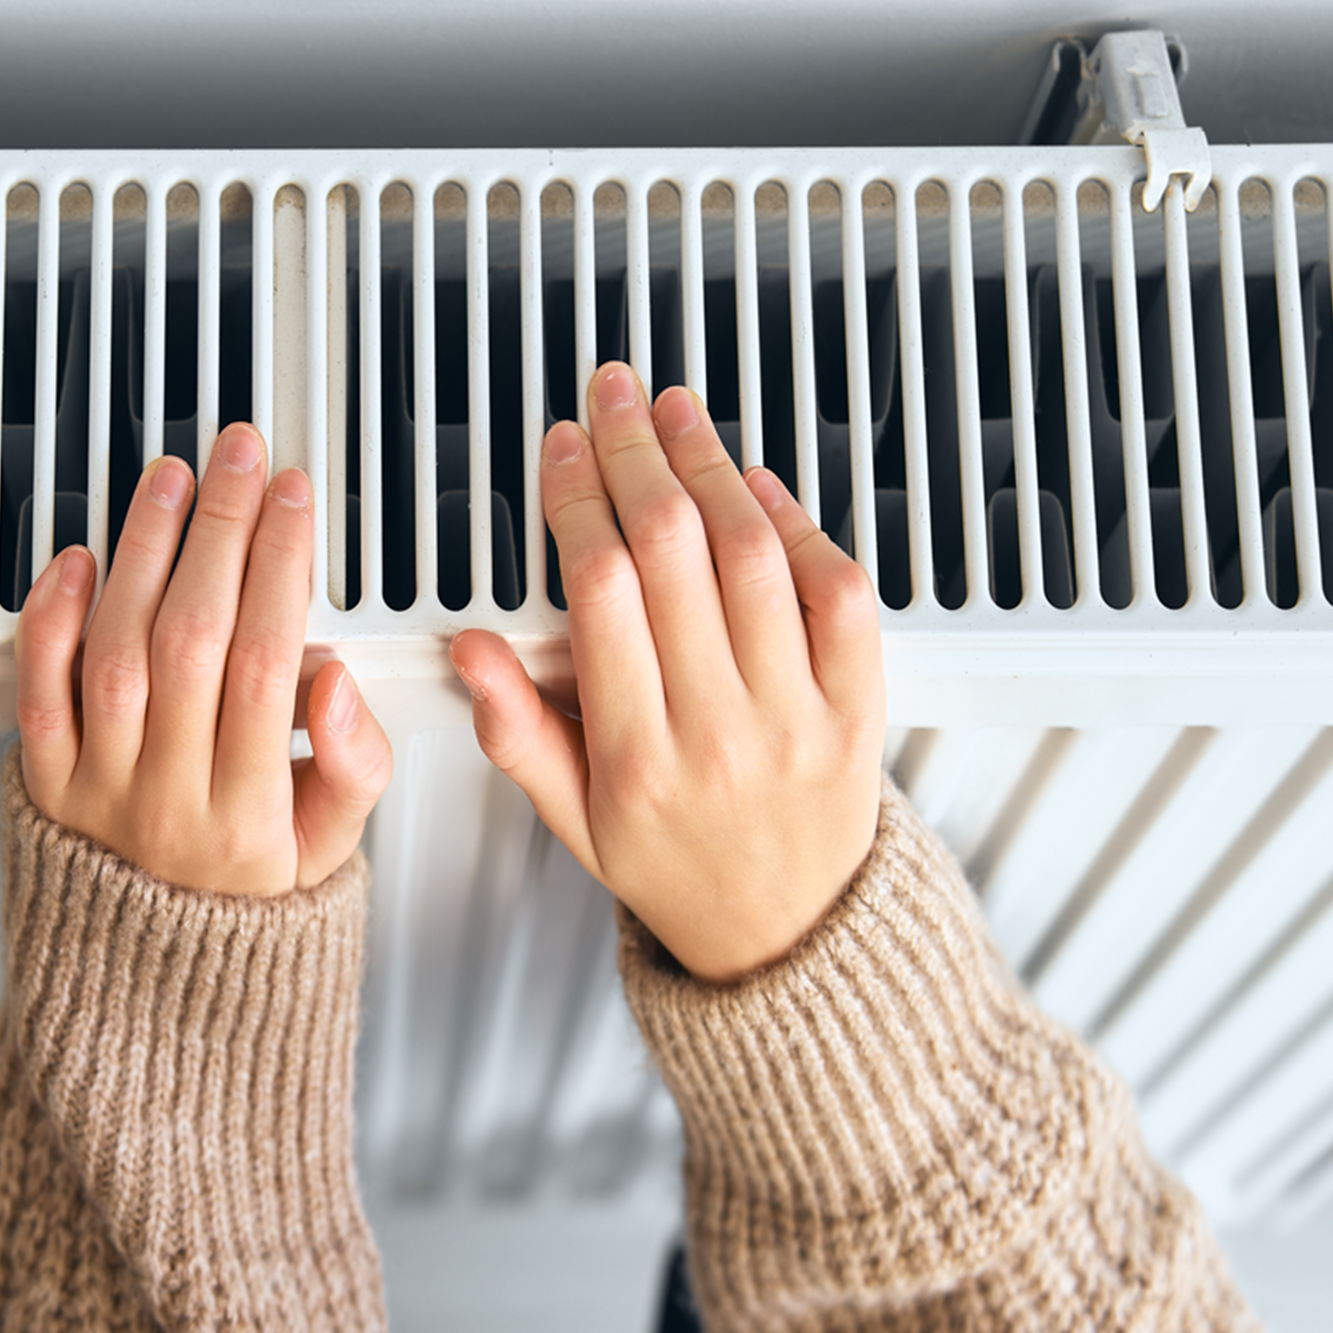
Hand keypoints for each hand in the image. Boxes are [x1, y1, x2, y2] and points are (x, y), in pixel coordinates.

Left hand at [15, 424, 392, 895]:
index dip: (281, 569)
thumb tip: (338, 686)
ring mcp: (98, 789)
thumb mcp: (333, 849)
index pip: (267, 666)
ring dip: (144, 551)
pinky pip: (37, 693)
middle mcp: (168, 799)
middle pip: (192, 640)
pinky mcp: (43, 781)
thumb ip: (353, 767)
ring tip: (172, 480)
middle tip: (241, 460)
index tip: (295, 503)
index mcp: (249, 816)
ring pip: (115, 652)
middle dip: (222, 530)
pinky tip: (80, 557)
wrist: (153, 976)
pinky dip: (52, 618)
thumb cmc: (250, 892)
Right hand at [450, 364, 885, 982]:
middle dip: (637, 453)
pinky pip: (839, 594)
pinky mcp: (860, 704)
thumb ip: (516, 731)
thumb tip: (471, 651)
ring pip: (755, 556)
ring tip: (678, 414)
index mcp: (638, 758)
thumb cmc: (677, 867)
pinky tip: (760, 485)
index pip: (602, 593)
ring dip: (711, 466)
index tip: (563, 451)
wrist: (790, 935)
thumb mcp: (572, 821)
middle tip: (615, 397)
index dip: (578, 501)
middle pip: (676, 551)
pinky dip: (801, 526)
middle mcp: (721, 730)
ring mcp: (798, 714)